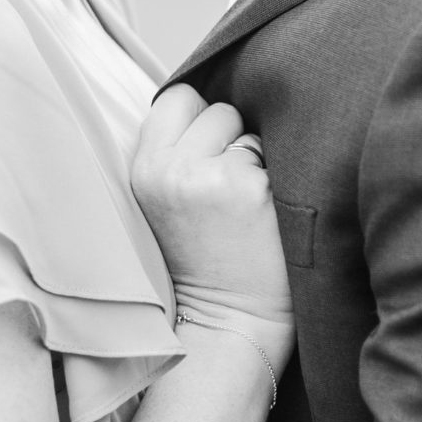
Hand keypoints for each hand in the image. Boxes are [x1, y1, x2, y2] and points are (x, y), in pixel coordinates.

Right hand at [131, 84, 291, 339]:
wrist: (227, 323)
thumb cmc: (202, 261)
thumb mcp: (163, 201)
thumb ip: (174, 151)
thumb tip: (209, 99)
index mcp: (144, 170)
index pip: (177, 97)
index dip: (198, 120)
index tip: (205, 155)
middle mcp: (172, 170)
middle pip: (216, 108)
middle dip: (228, 139)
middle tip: (226, 191)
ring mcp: (215, 178)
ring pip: (248, 130)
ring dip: (255, 158)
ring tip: (244, 205)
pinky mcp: (254, 190)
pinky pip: (275, 156)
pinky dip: (277, 180)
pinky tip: (266, 215)